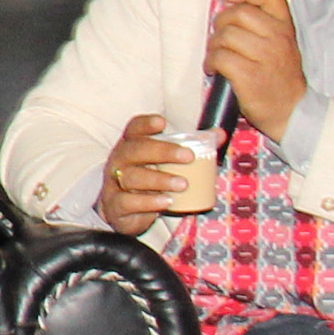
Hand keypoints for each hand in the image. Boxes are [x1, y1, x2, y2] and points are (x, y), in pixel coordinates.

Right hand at [98, 113, 198, 238]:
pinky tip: (167, 201)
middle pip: (134, 150)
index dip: (145, 124)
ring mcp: (114, 183)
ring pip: (132, 177)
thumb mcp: (166, 164)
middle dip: (162, 151)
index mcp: (131, 145)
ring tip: (183, 184)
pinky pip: (128, 202)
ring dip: (159, 179)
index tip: (162, 123)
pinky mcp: (116, 206)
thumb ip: (191, 147)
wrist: (123, 212)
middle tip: (188, 157)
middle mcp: (119, 161)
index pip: (133, 129)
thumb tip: (219, 134)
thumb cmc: (148, 180)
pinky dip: (149, 202)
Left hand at [203, 0, 306, 139]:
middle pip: (239, 13)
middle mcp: (278, 39)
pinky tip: (214, 69)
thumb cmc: (279, 77)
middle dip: (221, 23)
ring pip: (226, 35)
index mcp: (285, 27)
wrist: (291, 111)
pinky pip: (220, 57)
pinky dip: (211, 62)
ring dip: (213, 45)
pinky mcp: (249, 76)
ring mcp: (265, 57)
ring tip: (216, 57)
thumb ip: (261, 22)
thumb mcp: (280, 44)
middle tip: (220, 38)